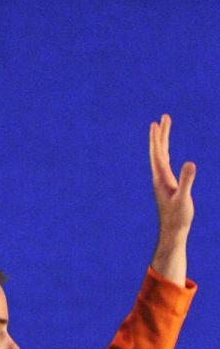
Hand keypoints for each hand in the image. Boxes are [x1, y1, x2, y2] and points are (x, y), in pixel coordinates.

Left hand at [150, 115, 194, 282]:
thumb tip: (191, 163)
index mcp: (161, 178)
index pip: (158, 153)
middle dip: (161, 134)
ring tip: (163, 127)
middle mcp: (159, 177)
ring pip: (160, 156)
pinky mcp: (167, 185)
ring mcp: (162, 181)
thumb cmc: (178, 217)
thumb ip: (187, 181)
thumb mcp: (184, 198)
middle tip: (163, 117)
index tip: (157, 123)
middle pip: (158, 151)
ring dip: (162, 141)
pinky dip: (165, 153)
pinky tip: (165, 151)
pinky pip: (164, 164)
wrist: (173, 231)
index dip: (158, 138)